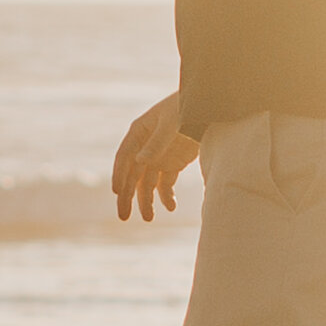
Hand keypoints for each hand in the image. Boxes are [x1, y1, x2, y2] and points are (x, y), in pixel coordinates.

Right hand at [113, 91, 198, 222]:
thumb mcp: (172, 123)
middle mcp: (144, 147)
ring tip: (149, 218)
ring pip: (147, 183)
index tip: (117, 192)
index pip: (124, 156)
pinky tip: (171, 207)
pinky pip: (166, 184)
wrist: (209, 107)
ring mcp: (158, 156)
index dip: (119, 175)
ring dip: (147, 201)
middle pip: (132, 174)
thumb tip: (138, 161)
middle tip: (123, 216)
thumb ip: (156, 143)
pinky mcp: (173, 164)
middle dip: (127, 196)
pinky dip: (167, 196)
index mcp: (138, 132)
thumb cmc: (187, 108)